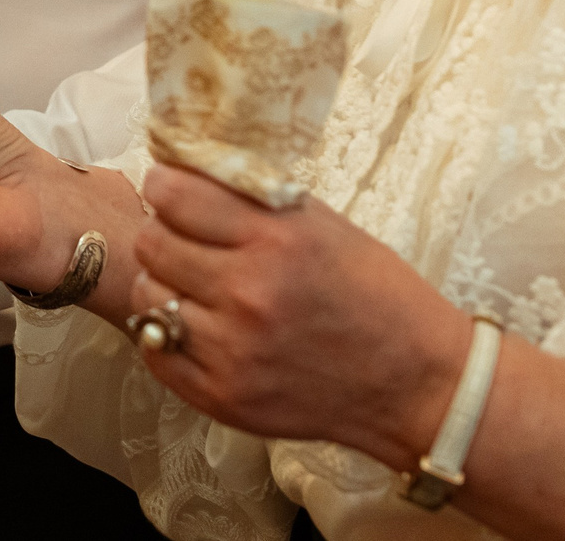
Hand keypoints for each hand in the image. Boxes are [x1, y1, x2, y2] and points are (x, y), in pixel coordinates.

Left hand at [123, 163, 469, 465]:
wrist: (416, 383)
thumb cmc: (376, 295)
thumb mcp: (323, 226)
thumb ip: (253, 200)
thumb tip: (186, 169)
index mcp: (276, 241)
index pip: (172, 195)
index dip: (165, 188)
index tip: (171, 193)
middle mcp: (249, 293)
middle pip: (152, 243)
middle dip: (165, 233)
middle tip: (187, 241)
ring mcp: (232, 350)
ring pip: (148, 296)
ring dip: (166, 286)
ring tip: (198, 288)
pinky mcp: (223, 396)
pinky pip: (155, 351)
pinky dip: (167, 335)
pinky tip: (199, 326)